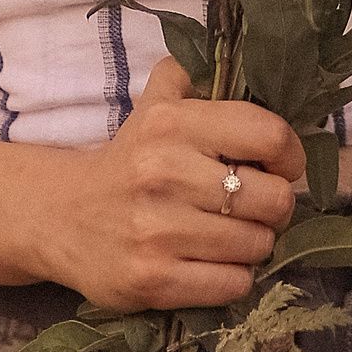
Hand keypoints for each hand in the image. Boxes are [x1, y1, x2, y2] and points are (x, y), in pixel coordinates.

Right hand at [36, 56, 304, 311]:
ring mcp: (159, 232)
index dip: (289, 153)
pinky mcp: (154, 281)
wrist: (62, 216)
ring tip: (232, 233)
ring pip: (257, 245)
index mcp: (172, 123)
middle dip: (275, 206)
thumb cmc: (127, 159)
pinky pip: (233, 284)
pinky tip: (214, 262)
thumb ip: (194, 78)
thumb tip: (242, 66)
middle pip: (273, 199)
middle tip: (257, 205)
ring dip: (254, 243)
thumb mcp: (155, 104)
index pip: (268, 135)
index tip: (281, 164)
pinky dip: (234, 277)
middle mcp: (165, 173)